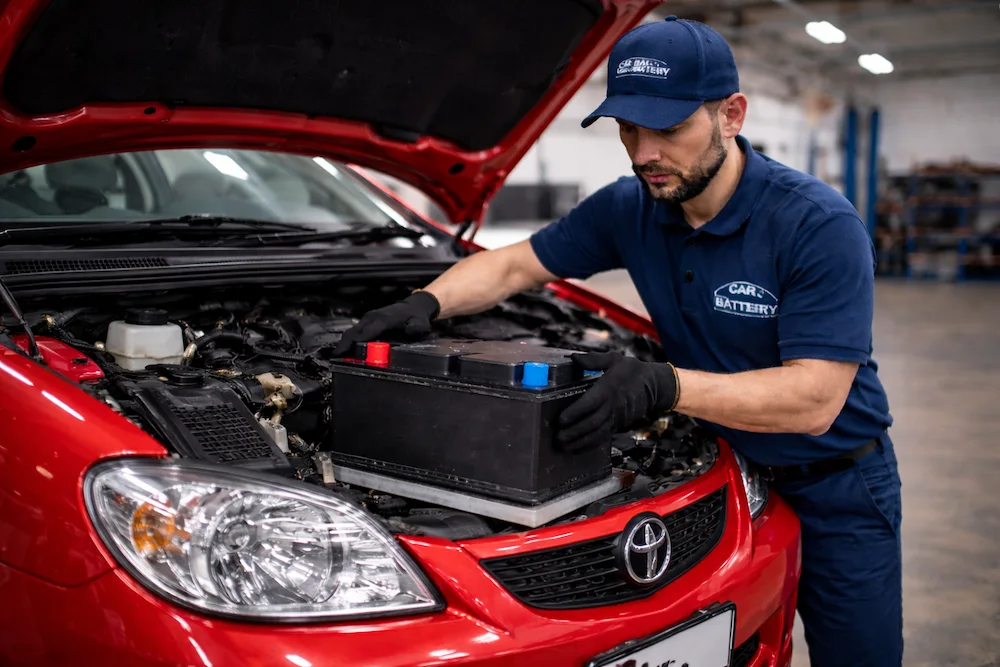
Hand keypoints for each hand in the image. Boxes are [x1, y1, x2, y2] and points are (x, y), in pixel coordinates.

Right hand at [332, 290, 439, 356]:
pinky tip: (346, 350)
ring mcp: (368, 318)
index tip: (343, 354)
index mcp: (383, 320)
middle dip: (343, 345)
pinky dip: (349, 340)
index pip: (365, 333)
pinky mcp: (367, 320)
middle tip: (335, 359)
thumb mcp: (420, 324)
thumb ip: (416, 328)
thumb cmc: (415, 317)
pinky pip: (355, 331)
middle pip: (352, 332)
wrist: (414, 306)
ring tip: (338, 357)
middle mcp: (372, 318)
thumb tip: (410, 331)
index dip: (353, 343)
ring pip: (351, 331)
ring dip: (344, 343)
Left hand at [556, 352, 679, 452]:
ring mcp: (616, 417)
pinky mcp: (618, 424)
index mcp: (609, 388)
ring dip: (580, 442)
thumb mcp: (614, 359)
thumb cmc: (632, 370)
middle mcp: (612, 405)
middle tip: (558, 436)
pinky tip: (577, 448)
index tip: (561, 419)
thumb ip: (593, 359)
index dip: (575, 413)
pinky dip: (590, 445)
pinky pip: (603, 437)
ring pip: (597, 434)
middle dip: (574, 431)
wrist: (655, 385)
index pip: (590, 403)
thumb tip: (573, 357)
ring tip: (564, 446)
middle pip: (592, 422)